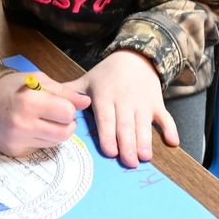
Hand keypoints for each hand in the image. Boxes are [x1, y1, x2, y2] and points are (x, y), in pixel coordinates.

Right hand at [0, 71, 90, 157]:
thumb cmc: (9, 88)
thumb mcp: (37, 80)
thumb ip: (64, 92)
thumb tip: (86, 102)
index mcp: (30, 102)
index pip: (67, 113)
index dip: (68, 107)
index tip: (60, 103)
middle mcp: (23, 124)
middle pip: (65, 133)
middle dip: (67, 123)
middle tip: (57, 115)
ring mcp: (18, 141)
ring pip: (55, 143)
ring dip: (56, 132)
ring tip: (43, 120)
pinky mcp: (14, 152)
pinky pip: (40, 148)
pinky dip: (41, 139)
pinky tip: (30, 128)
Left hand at [66, 50, 178, 167]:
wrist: (136, 56)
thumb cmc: (108, 74)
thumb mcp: (87, 80)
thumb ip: (69, 93)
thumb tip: (45, 100)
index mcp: (105, 96)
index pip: (106, 119)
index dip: (108, 135)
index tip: (110, 152)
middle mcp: (124, 101)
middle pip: (126, 126)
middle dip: (128, 144)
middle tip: (129, 163)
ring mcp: (143, 103)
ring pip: (144, 124)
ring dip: (145, 141)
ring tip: (145, 157)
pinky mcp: (157, 103)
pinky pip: (165, 117)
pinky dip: (170, 129)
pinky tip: (173, 142)